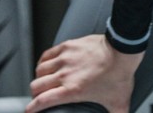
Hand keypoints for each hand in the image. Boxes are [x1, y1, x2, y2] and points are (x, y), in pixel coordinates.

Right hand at [26, 34, 143, 112]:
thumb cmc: (119, 73)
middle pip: (37, 85)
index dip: (32, 108)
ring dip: (39, 77)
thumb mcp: (118, 102)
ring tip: (42, 81)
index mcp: (72, 90)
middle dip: (35, 93)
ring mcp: (65, 59)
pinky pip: (47, 54)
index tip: (30, 110)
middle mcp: (64, 74)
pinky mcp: (68, 46)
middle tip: (39, 96)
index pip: (42, 101)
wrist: (122, 50)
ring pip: (40, 70)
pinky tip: (46, 64)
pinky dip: (43, 61)